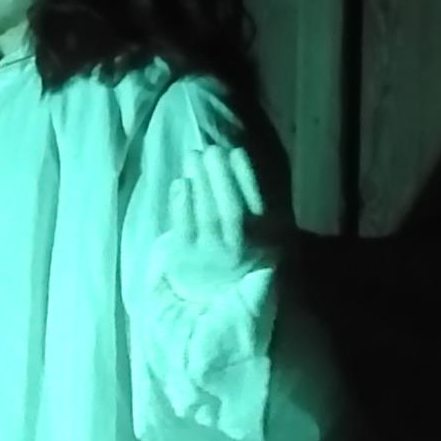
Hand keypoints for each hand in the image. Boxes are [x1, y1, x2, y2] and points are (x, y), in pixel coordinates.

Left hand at [161, 143, 278, 277]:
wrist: (208, 291)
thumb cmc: (230, 249)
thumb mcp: (251, 230)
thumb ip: (246, 198)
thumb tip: (233, 155)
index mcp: (260, 241)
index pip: (256, 206)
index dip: (246, 177)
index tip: (236, 151)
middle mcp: (237, 249)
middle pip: (229, 210)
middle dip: (220, 177)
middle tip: (212, 150)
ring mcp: (209, 254)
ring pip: (206, 216)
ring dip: (199, 183)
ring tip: (193, 156)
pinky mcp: (182, 257)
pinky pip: (182, 227)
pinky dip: (181, 202)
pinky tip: (181, 181)